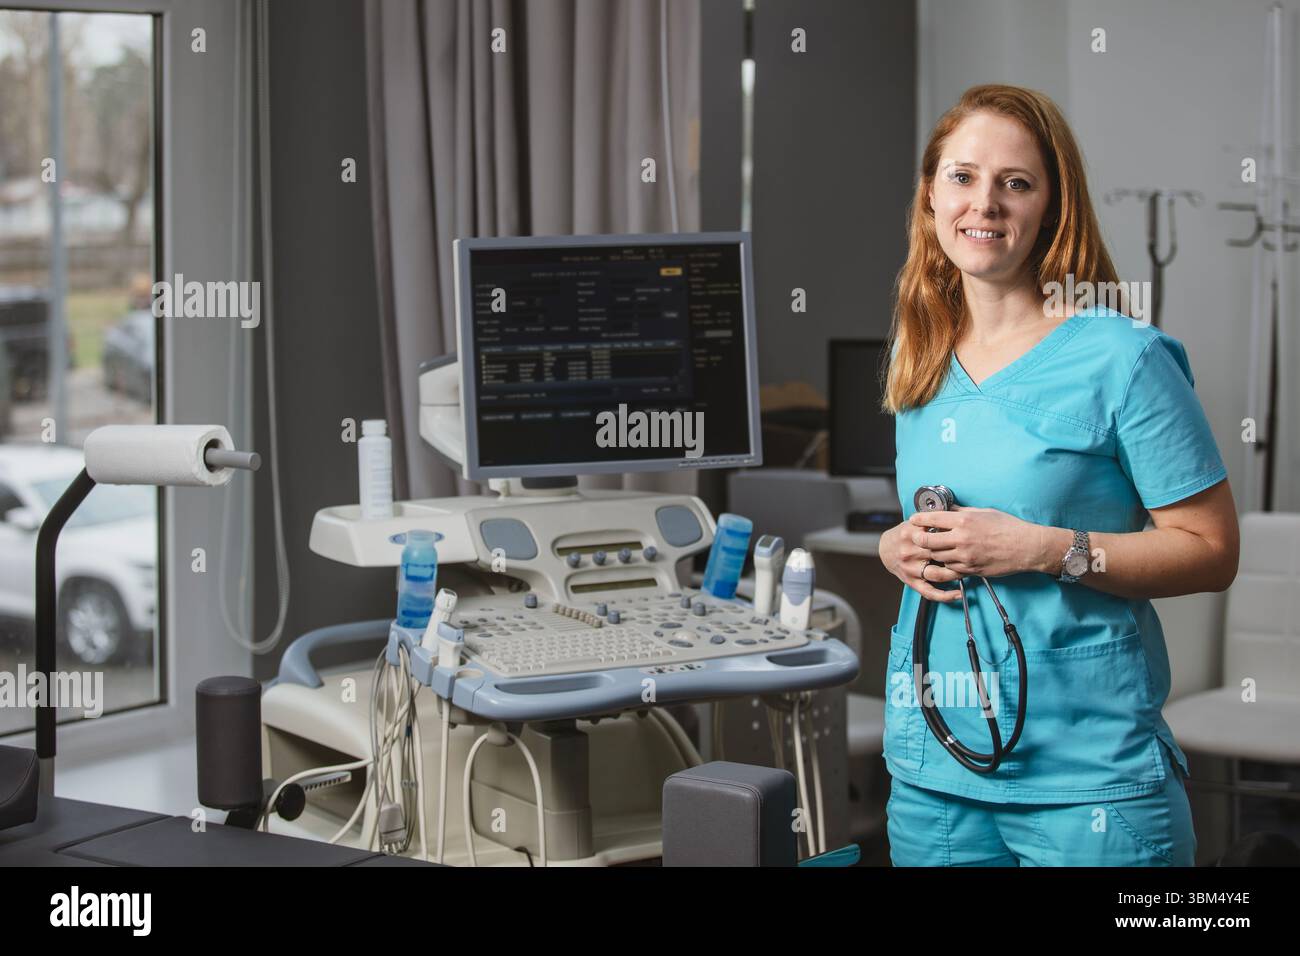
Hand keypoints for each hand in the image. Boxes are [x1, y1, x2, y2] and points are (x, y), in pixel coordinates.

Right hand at [879, 521, 961, 602]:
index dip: (954, 536)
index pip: (937, 534)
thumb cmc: (904, 535)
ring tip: (967, 571)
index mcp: (911, 533)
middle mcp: (910, 551)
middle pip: (939, 554)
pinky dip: (945, 595)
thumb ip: (932, 520)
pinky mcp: (911, 581)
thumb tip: (954, 513)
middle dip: (958, 555)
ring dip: (955, 574)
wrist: (885, 549)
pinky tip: (958, 594)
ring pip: (938, 574)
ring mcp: (910, 568)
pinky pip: (929, 592)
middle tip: (972, 554)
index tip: (967, 537)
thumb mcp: (915, 523)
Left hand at [906, 506, 1043, 578]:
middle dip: (919, 539)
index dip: (918, 519)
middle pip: (926, 541)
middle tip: (918, 536)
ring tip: (935, 547)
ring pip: (936, 557)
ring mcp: (965, 556)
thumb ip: (961, 512)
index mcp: (964, 521)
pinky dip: (946, 563)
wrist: (1026, 547)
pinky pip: (949, 568)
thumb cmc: (1008, 527)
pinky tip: (949, 557)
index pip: (931, 519)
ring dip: (933, 552)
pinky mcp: (971, 569)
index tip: (913, 520)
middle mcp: (962, 539)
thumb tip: (946, 509)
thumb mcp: (983, 512)